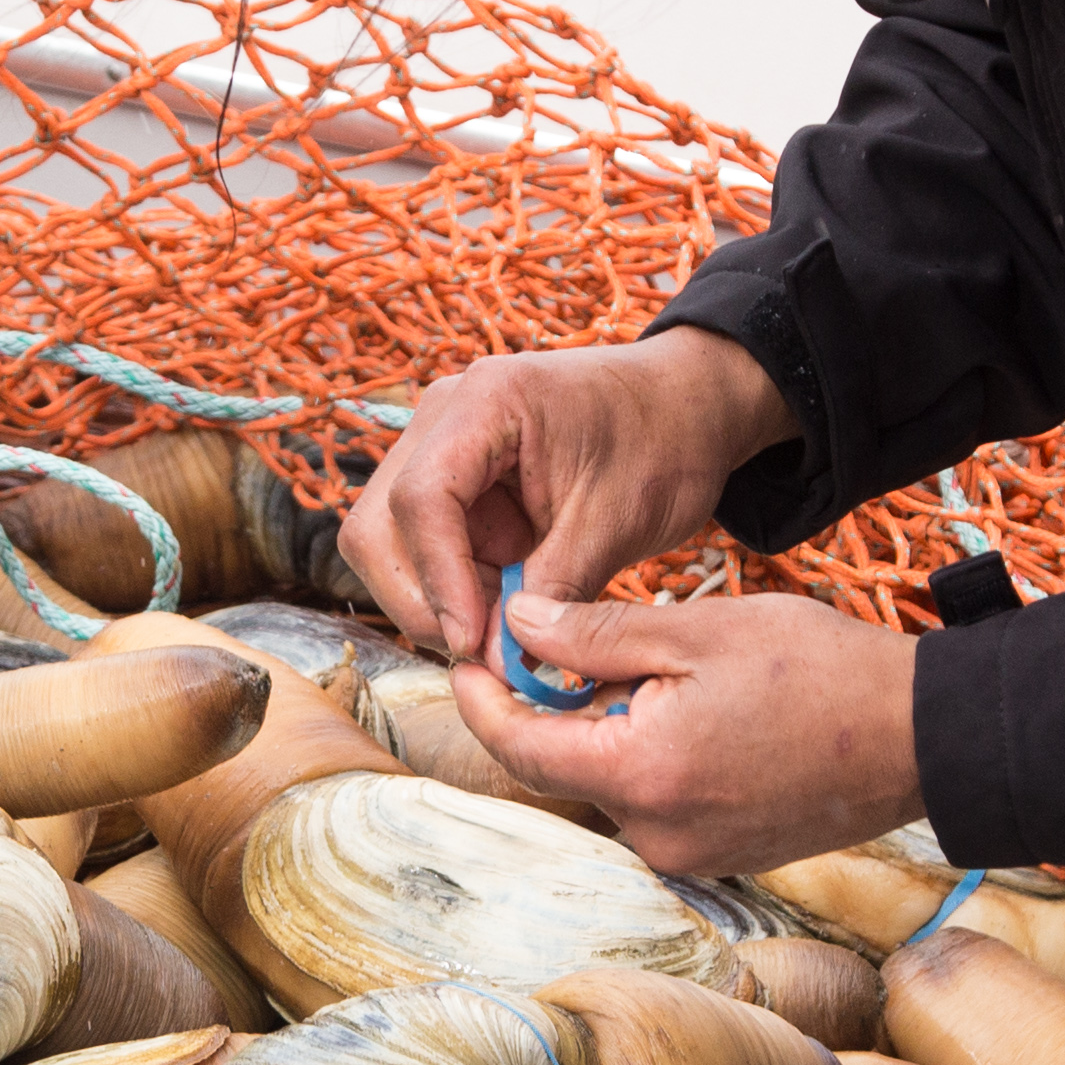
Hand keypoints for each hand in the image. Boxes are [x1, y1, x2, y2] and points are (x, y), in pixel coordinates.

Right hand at [345, 328, 796, 662]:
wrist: (686, 409)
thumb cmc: (663, 443)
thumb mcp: (616, 523)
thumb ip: (555, 591)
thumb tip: (500, 664)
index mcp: (488, 400)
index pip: (422, 497)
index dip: (439, 579)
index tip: (472, 640)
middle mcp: (445, 416)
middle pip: (379, 525)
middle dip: (421, 599)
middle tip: (482, 649)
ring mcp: (439, 448)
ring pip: (387, 544)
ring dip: (434, 599)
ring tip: (503, 627)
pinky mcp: (450, 484)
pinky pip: (421, 550)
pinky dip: (453, 590)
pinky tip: (502, 607)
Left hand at [445, 592, 923, 875]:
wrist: (924, 736)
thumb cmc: (820, 671)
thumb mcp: (699, 629)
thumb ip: (596, 634)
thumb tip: (515, 624)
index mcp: (641, 776)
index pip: (520, 747)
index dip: (481, 697)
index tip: (466, 654)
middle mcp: (656, 834)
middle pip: (566, 768)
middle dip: (558, 707)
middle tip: (568, 640)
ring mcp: (691, 856)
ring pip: (613, 785)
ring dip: (613, 732)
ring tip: (662, 673)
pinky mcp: (722, 858)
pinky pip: (657, 805)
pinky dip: (654, 759)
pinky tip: (697, 714)